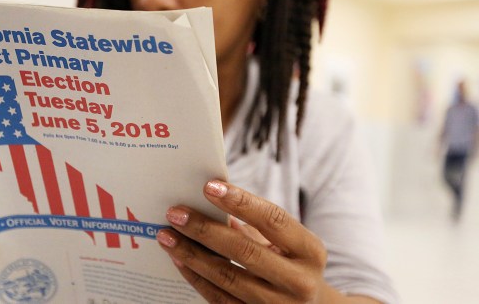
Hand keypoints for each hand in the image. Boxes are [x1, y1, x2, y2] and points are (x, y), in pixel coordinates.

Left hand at [156, 180, 327, 303]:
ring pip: (227, 277)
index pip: (273, 220)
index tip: (209, 186)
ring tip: (167, 236)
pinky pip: (219, 298)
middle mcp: (299, 281)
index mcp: (310, 251)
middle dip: (205, 230)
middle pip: (245, 251)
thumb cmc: (291, 263)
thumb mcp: (285, 242)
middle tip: (175, 213)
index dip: (241, 202)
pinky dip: (195, 277)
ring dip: (192, 254)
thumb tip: (208, 200)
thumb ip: (254, 223)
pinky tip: (179, 260)